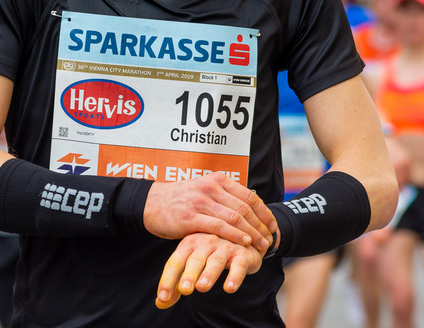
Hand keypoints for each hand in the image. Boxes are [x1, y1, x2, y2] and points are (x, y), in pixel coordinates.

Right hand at [143, 172, 275, 253]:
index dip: (265, 213)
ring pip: (235, 217)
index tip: (273, 226)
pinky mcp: (191, 218)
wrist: (150, 203)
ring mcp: (201, 202)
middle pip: (245, 207)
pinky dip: (235, 235)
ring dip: (253, 233)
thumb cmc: (180, 199)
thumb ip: (224, 195)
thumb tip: (250, 202)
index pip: (249, 196)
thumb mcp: (203, 188)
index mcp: (217, 179)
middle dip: (262, 225)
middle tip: (271, 239)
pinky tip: (245, 243)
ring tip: (263, 245)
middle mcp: (211, 187)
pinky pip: (219, 227)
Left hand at [155, 233, 263, 308]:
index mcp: (189, 244)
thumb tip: (160, 303)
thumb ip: (177, 284)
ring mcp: (224, 247)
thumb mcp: (192, 266)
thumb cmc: (211, 254)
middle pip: (195, 260)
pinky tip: (229, 288)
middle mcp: (205, 243)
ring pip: (216, 261)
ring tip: (202, 287)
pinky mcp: (242, 255)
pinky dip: (234, 276)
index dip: (168, 279)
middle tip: (184, 290)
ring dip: (209, 274)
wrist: (243, 241)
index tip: (162, 297)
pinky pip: (238, 265)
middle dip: (189, 275)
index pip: (175, 262)